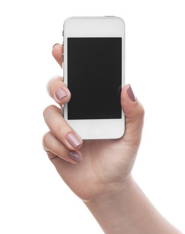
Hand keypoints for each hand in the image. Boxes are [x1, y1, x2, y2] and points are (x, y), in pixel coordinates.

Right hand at [43, 44, 143, 200]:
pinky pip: (46, 138)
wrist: (107, 186)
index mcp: (93, 104)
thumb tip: (127, 86)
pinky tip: (75, 157)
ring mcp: (62, 127)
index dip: (67, 59)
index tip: (61, 48)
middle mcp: (75, 111)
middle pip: (56, 87)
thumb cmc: (120, 157)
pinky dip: (60, 147)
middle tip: (68, 97)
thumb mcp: (133, 135)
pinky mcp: (52, 145)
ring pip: (49, 113)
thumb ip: (135, 112)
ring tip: (79, 143)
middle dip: (57, 87)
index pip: (79, 76)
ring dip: (62, 128)